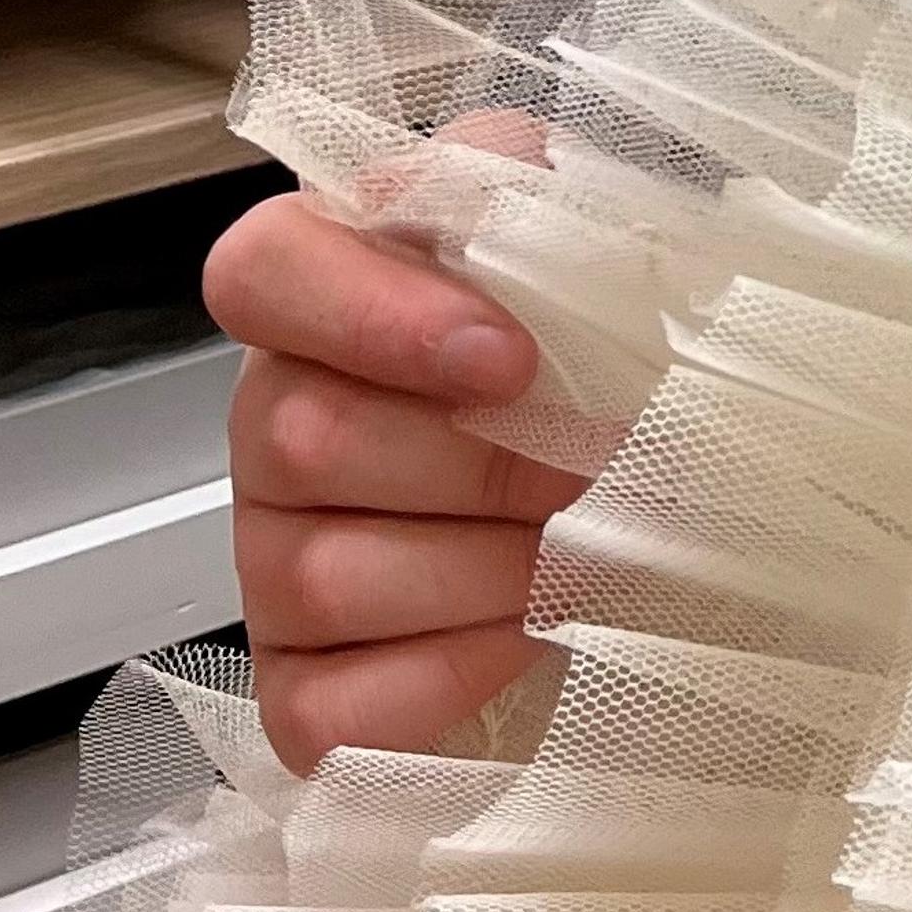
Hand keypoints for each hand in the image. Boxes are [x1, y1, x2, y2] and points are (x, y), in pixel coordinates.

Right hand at [206, 173, 583, 772]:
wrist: (649, 490)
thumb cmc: (602, 353)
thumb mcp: (582, 240)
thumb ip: (535, 204)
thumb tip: (526, 214)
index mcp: (328, 290)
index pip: (263, 272)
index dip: (373, 316)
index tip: (508, 357)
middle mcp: (272, 418)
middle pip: (307, 441)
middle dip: (488, 463)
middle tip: (599, 464)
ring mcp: (270, 559)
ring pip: (328, 577)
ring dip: (489, 568)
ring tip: (583, 546)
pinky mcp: (301, 686)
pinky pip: (333, 707)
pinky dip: (453, 674)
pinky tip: (531, 634)